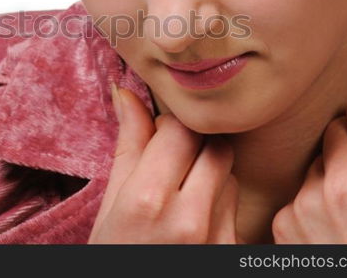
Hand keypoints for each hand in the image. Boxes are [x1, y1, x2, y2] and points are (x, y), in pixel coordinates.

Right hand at [88, 84, 240, 242]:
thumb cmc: (116, 253)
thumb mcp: (111, 202)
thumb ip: (129, 145)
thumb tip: (127, 94)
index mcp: (147, 200)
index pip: (180, 129)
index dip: (169, 125)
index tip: (160, 133)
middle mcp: (187, 218)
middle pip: (214, 145)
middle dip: (195, 142)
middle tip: (174, 156)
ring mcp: (216, 238)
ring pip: (228, 172)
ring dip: (210, 169)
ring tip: (183, 189)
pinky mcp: (232, 250)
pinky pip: (235, 203)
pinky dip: (219, 198)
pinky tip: (195, 214)